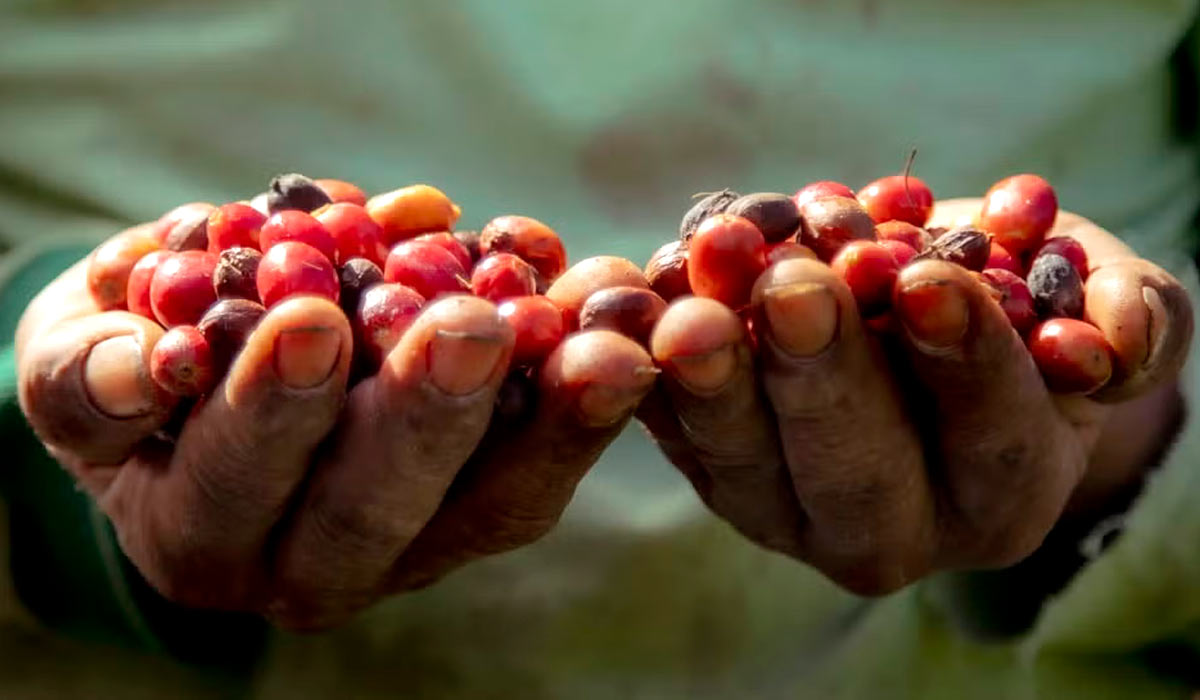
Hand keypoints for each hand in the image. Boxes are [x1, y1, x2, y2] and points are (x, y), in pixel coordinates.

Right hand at [16, 225, 654, 628]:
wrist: (215, 379)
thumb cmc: (137, 359)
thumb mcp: (81, 355)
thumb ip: (97, 369)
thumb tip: (153, 365)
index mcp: (201, 529)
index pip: (232, 481)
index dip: (269, 408)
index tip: (310, 319)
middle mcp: (310, 565)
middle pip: (375, 511)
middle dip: (424, 414)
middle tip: (471, 324)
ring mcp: (415, 547)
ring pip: (493, 503)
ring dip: (553, 416)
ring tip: (597, 338)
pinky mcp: (488, 511)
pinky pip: (549, 463)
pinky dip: (588, 395)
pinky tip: (617, 321)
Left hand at [638, 200, 1192, 593]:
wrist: (922, 317)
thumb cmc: (1023, 308)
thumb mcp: (1096, 299)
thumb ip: (1131, 319)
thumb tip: (1107, 340)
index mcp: (1002, 492)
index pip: (991, 437)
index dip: (964, 361)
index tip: (925, 280)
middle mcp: (893, 527)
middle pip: (854, 473)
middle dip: (823, 377)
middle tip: (795, 288)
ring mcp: (786, 511)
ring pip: (744, 466)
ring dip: (714, 382)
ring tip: (694, 302)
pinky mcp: (711, 471)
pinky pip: (670, 429)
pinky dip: (648, 369)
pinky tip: (635, 305)